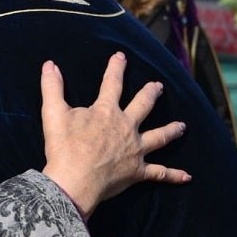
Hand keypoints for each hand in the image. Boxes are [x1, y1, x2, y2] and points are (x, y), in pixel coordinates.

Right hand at [40, 52, 189, 217]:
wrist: (75, 180)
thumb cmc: (64, 147)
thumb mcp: (53, 113)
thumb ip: (52, 87)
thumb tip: (49, 65)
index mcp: (107, 111)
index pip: (112, 83)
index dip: (116, 68)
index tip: (121, 57)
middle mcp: (126, 127)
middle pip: (143, 106)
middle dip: (150, 93)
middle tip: (158, 86)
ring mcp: (135, 149)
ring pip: (159, 136)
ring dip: (171, 130)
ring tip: (182, 126)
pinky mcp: (138, 171)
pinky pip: (160, 173)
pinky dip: (174, 175)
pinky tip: (186, 177)